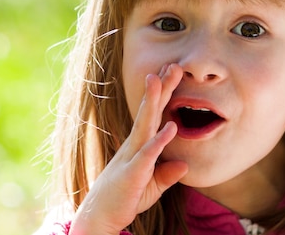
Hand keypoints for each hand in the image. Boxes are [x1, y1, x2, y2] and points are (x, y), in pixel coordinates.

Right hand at [69, 64, 188, 234]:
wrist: (99, 218)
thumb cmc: (124, 199)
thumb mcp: (151, 187)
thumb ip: (166, 174)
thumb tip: (184, 165)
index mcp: (139, 145)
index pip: (154, 115)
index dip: (163, 95)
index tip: (172, 74)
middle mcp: (134, 146)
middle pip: (150, 112)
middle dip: (161, 89)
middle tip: (172, 65)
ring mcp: (132, 157)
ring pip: (146, 125)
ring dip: (154, 103)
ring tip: (162, 81)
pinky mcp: (133, 173)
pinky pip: (148, 154)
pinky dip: (159, 141)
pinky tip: (170, 128)